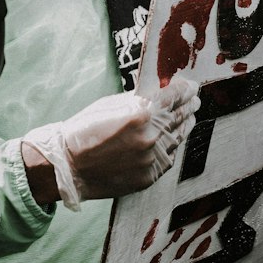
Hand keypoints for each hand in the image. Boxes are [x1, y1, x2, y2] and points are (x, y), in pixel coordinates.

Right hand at [22, 75, 198, 208]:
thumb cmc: (83, 131)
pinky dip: (171, 147)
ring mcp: (151, 159)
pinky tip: (173, 140)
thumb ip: (137, 100)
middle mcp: (150, 137)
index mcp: (140, 114)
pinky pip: (167, 159)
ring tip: (189, 118)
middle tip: (194, 101)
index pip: (173, 97)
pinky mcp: (148, 177)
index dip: (185, 89)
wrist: (67, 166)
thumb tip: (159, 94)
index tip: (191, 86)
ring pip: (177, 139)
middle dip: (188, 107)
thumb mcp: (110, 105)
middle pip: (179, 117)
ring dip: (185, 126)